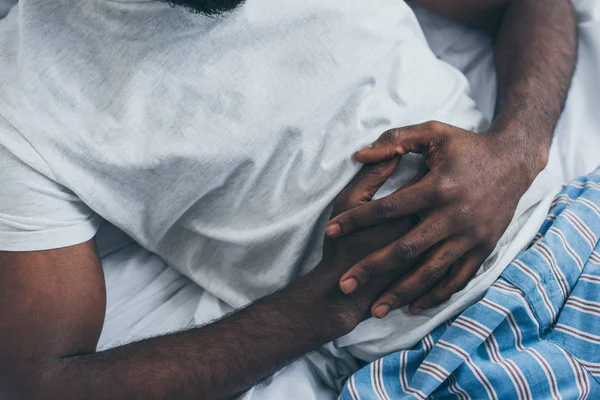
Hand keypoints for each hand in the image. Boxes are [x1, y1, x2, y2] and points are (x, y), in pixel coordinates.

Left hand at [325, 121, 541, 317]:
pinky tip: (413, 306)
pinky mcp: (484, 248)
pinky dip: (436, 294)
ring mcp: (470, 236)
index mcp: (436, 188)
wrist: (514, 160)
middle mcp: (453, 216)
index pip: (386, 208)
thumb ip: (395, 140)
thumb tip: (358, 154)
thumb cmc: (468, 146)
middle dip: (371, 268)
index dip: (356, 220)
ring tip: (374, 309)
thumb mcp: (433, 132)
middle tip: (344, 284)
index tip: (331, 230)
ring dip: (401, 292)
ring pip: (429, 271)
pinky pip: (457, 278)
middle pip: (404, 249)